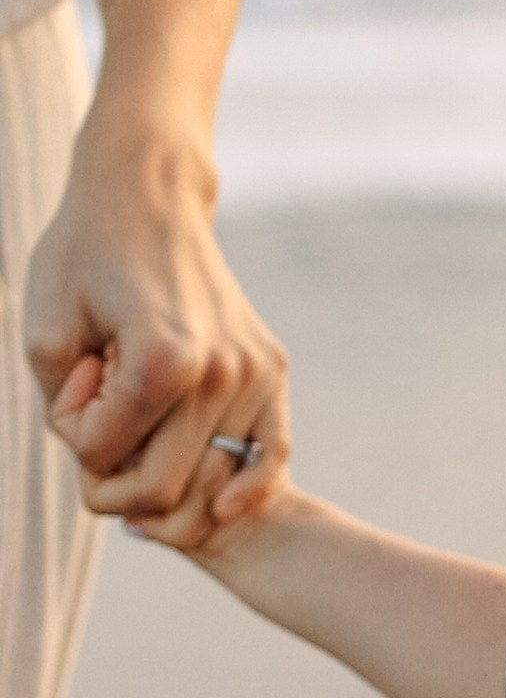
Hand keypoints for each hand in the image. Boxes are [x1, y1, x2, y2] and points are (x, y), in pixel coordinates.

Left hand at [26, 120, 288, 546]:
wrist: (148, 194)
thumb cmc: (84, 255)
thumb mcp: (42, 333)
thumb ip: (66, 414)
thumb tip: (116, 462)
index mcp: (161, 363)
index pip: (104, 459)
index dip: (73, 436)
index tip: (77, 383)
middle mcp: (219, 373)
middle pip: (163, 487)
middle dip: (117, 475)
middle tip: (101, 421)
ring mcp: (254, 371)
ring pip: (210, 479)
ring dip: (165, 462)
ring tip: (144, 411)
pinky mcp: (272, 366)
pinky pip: (272, 453)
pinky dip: (247, 488)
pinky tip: (226, 504)